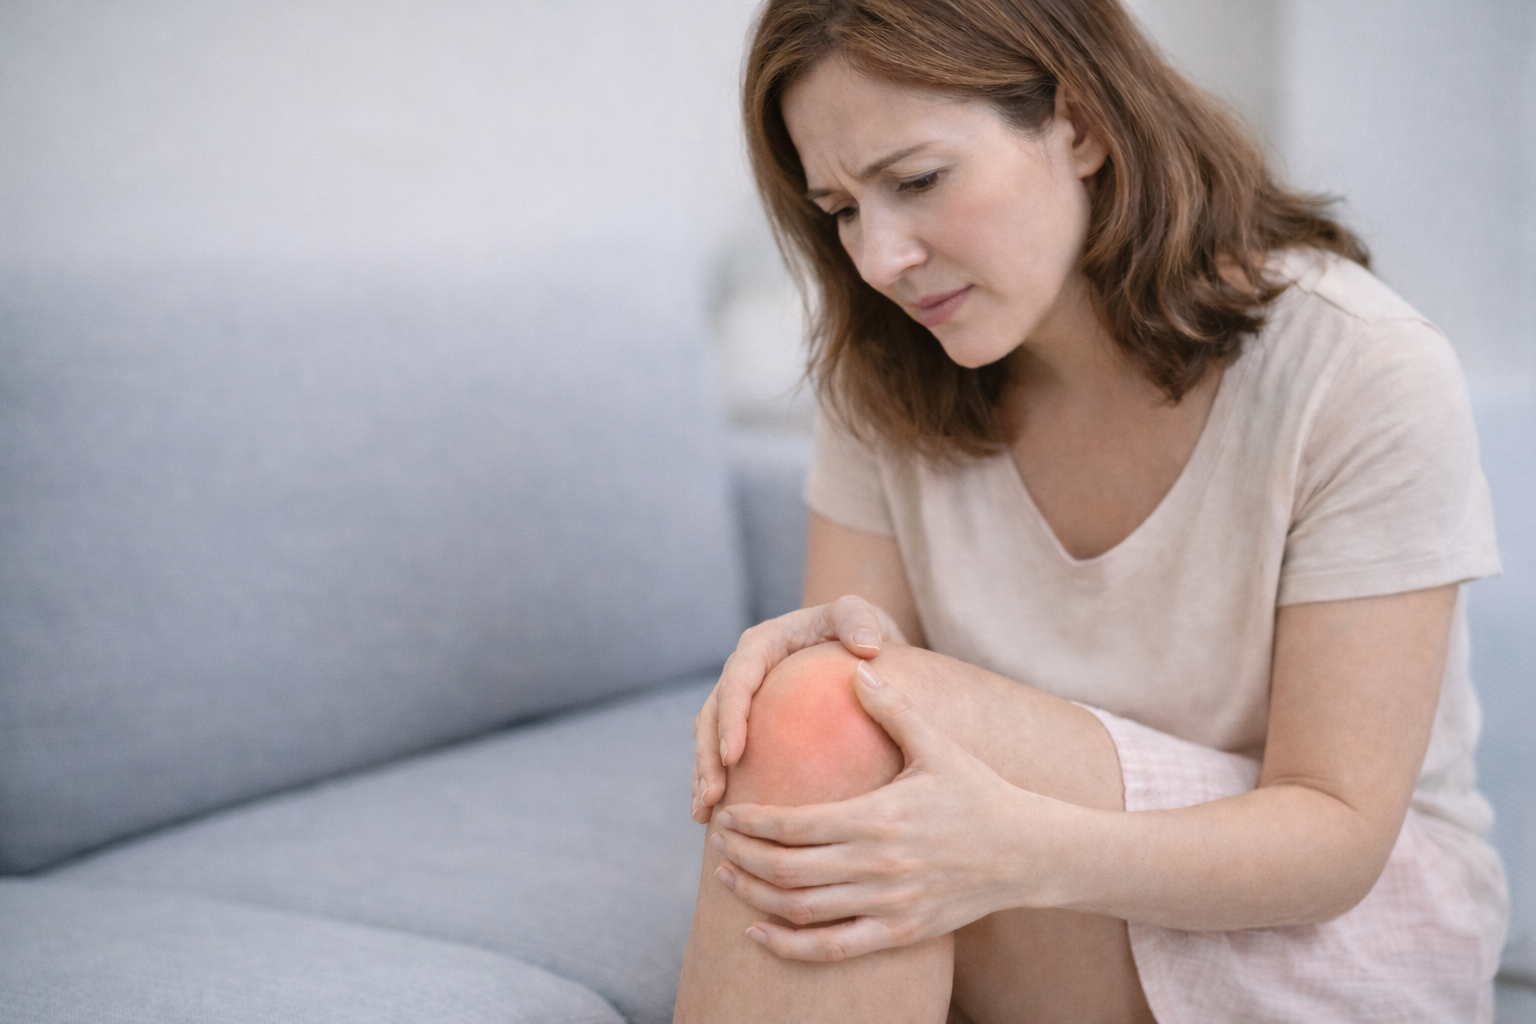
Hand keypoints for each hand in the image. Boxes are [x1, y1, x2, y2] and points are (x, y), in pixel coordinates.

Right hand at [691, 596, 905, 823]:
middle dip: (707, 756)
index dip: (730, 717)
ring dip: (703, 774)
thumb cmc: (858, 629)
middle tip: (712, 796)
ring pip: (709, 737)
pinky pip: (723, 753)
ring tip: (703, 813)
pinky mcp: (747, 723)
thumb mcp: (860, 616)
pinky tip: (713, 815)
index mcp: (762, 644)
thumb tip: (867, 648)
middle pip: (712, 713)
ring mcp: (742, 699)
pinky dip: (716, 781)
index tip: (733, 754)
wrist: (856, 642)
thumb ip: (859, 621)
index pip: (738, 679)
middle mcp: (743, 671)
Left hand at [709, 662, 1065, 960]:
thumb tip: (855, 666)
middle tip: (716, 841)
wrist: (1028, 852)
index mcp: (881, 817)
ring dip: (755, 896)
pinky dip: (788, 946)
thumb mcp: (937, 744)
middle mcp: (880, 865)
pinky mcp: (900, 933)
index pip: (796, 825)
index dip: (753, 822)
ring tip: (727, 876)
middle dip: (742, 856)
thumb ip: (892, 707)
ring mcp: (889, 904)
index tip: (728, 814)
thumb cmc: (977, 791)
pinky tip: (758, 932)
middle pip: (788, 869)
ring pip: (802, 910)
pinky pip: (833, 948)